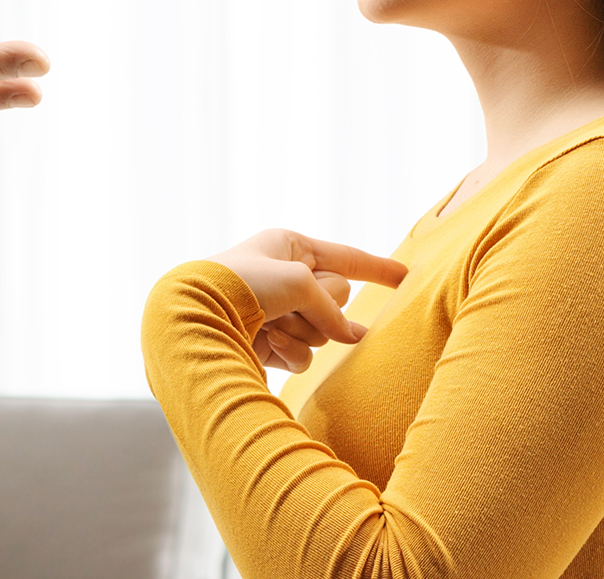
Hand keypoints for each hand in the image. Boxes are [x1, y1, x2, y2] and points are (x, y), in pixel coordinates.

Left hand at [209, 229, 406, 368]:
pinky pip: (304, 355)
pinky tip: (267, 345)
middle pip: (338, 299)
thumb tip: (351, 338)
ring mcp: (278, 313)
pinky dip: (290, 352)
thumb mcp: (299, 282)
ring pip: (323, 332)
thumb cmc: (243, 284)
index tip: (407, 276)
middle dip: (320, 306)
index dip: (378, 269)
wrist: (196, 319)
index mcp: (289, 248)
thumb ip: (333, 310)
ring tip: (269, 325)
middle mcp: (285, 279)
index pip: (347, 259)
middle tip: (287, 304)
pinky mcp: (269, 345)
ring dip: (301, 331)